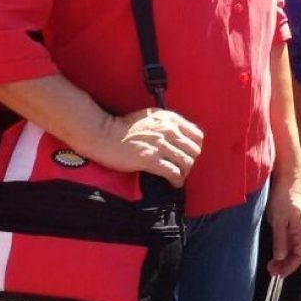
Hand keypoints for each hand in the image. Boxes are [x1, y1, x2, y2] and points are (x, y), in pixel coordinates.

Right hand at [88, 108, 203, 187]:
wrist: (103, 134)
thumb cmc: (125, 127)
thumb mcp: (152, 117)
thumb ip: (168, 124)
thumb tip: (181, 135)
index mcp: (170, 119)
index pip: (197, 135)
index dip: (194, 147)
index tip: (188, 155)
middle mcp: (168, 130)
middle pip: (194, 150)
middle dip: (190, 162)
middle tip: (182, 169)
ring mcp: (159, 145)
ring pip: (186, 162)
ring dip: (184, 173)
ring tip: (178, 177)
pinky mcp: (149, 159)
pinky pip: (172, 172)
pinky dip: (176, 180)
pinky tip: (173, 183)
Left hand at [265, 177, 300, 276]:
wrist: (288, 180)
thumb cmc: (282, 198)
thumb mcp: (278, 221)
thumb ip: (280, 240)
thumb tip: (281, 257)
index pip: (299, 255)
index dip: (289, 267)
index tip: (277, 274)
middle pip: (299, 253)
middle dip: (286, 264)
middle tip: (272, 271)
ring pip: (296, 246)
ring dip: (285, 257)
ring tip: (273, 263)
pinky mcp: (297, 221)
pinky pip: (294, 239)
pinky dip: (286, 247)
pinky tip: (277, 249)